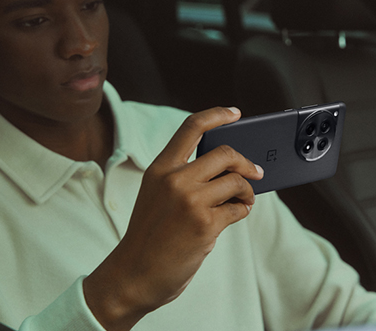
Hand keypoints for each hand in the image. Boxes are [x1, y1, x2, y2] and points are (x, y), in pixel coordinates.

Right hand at [84, 107, 263, 330]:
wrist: (134, 274)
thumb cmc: (149, 234)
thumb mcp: (156, 194)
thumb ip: (183, 176)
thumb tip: (226, 168)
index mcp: (160, 168)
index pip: (191, 127)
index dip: (217, 115)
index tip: (235, 113)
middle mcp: (174, 179)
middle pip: (225, 153)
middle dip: (246, 162)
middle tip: (254, 171)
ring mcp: (190, 201)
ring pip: (236, 181)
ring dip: (248, 190)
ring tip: (245, 198)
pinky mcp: (205, 225)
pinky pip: (237, 209)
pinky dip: (243, 210)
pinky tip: (237, 213)